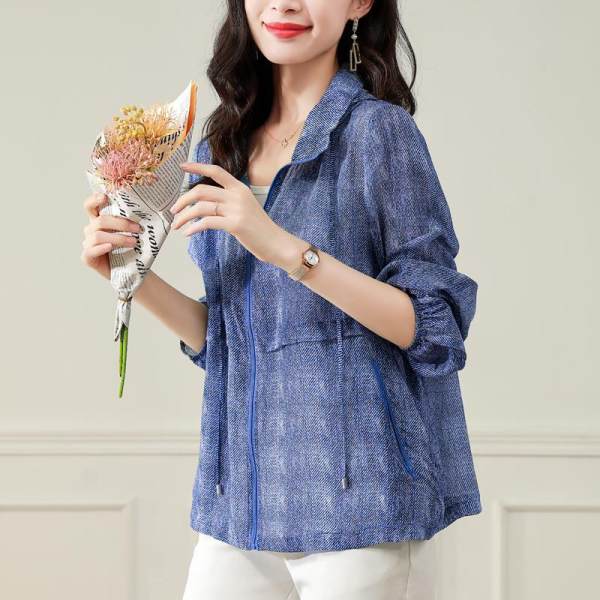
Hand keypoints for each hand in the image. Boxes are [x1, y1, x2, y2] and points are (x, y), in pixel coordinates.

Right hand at [81, 192, 141, 279]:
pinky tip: (111, 247)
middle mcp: (91, 230)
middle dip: (121, 223)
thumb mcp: (133, 233)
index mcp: (100, 221)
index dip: (94, 199)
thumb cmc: (131, 249)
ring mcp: (88, 244)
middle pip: (100, 221)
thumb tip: (152, 209)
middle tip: (138, 229)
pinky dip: (102, 247)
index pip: (90, 206)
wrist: (131, 270)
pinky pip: (91, 250)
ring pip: (97, 235)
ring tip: (134, 242)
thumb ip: (133, 222)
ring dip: (118, 238)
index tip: (105, 196)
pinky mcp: (87, 257)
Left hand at [170, 162, 293, 265]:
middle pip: (201, 190)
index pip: (215, 171)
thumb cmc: (259, 229)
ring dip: (184, 216)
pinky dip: (193, 228)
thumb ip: (228, 201)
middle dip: (182, 200)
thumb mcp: (245, 207)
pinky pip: (207, 222)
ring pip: (201, 207)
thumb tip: (204, 203)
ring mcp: (236, 209)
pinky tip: (188, 233)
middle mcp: (237, 195)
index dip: (197, 166)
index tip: (182, 166)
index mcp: (239, 188)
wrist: (277, 243)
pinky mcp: (235, 224)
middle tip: (173, 210)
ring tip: (177, 225)